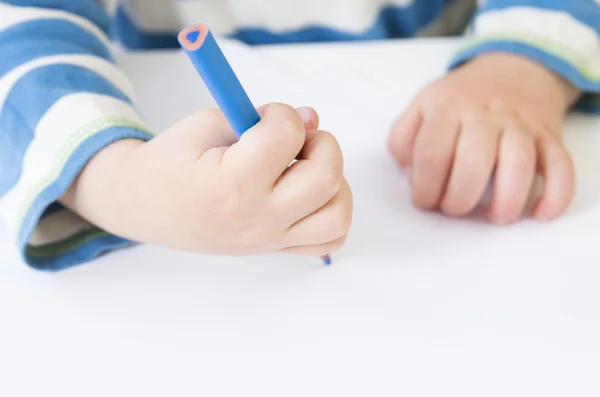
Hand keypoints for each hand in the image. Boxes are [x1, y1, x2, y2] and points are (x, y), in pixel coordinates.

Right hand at [61, 104, 352, 256]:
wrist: (145, 208)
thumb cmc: (171, 163)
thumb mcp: (204, 124)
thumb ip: (259, 117)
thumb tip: (312, 118)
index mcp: (233, 183)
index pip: (286, 135)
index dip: (282, 113)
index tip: (265, 116)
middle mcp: (258, 218)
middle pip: (326, 177)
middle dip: (321, 144)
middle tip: (295, 141)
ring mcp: (270, 239)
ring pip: (337, 214)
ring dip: (334, 181)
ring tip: (303, 168)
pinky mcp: (277, 248)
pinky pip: (329, 240)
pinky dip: (331, 213)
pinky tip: (309, 194)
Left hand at [389, 53, 580, 223]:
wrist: (513, 69)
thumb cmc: (460, 99)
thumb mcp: (421, 105)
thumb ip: (403, 138)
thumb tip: (409, 175)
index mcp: (447, 107)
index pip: (432, 153)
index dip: (424, 186)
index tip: (424, 201)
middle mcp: (485, 115)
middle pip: (474, 161)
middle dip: (460, 197)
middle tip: (453, 208)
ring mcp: (521, 125)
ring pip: (519, 165)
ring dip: (506, 201)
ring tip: (494, 217)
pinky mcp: (549, 138)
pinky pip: (561, 167)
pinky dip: (555, 195)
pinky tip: (539, 213)